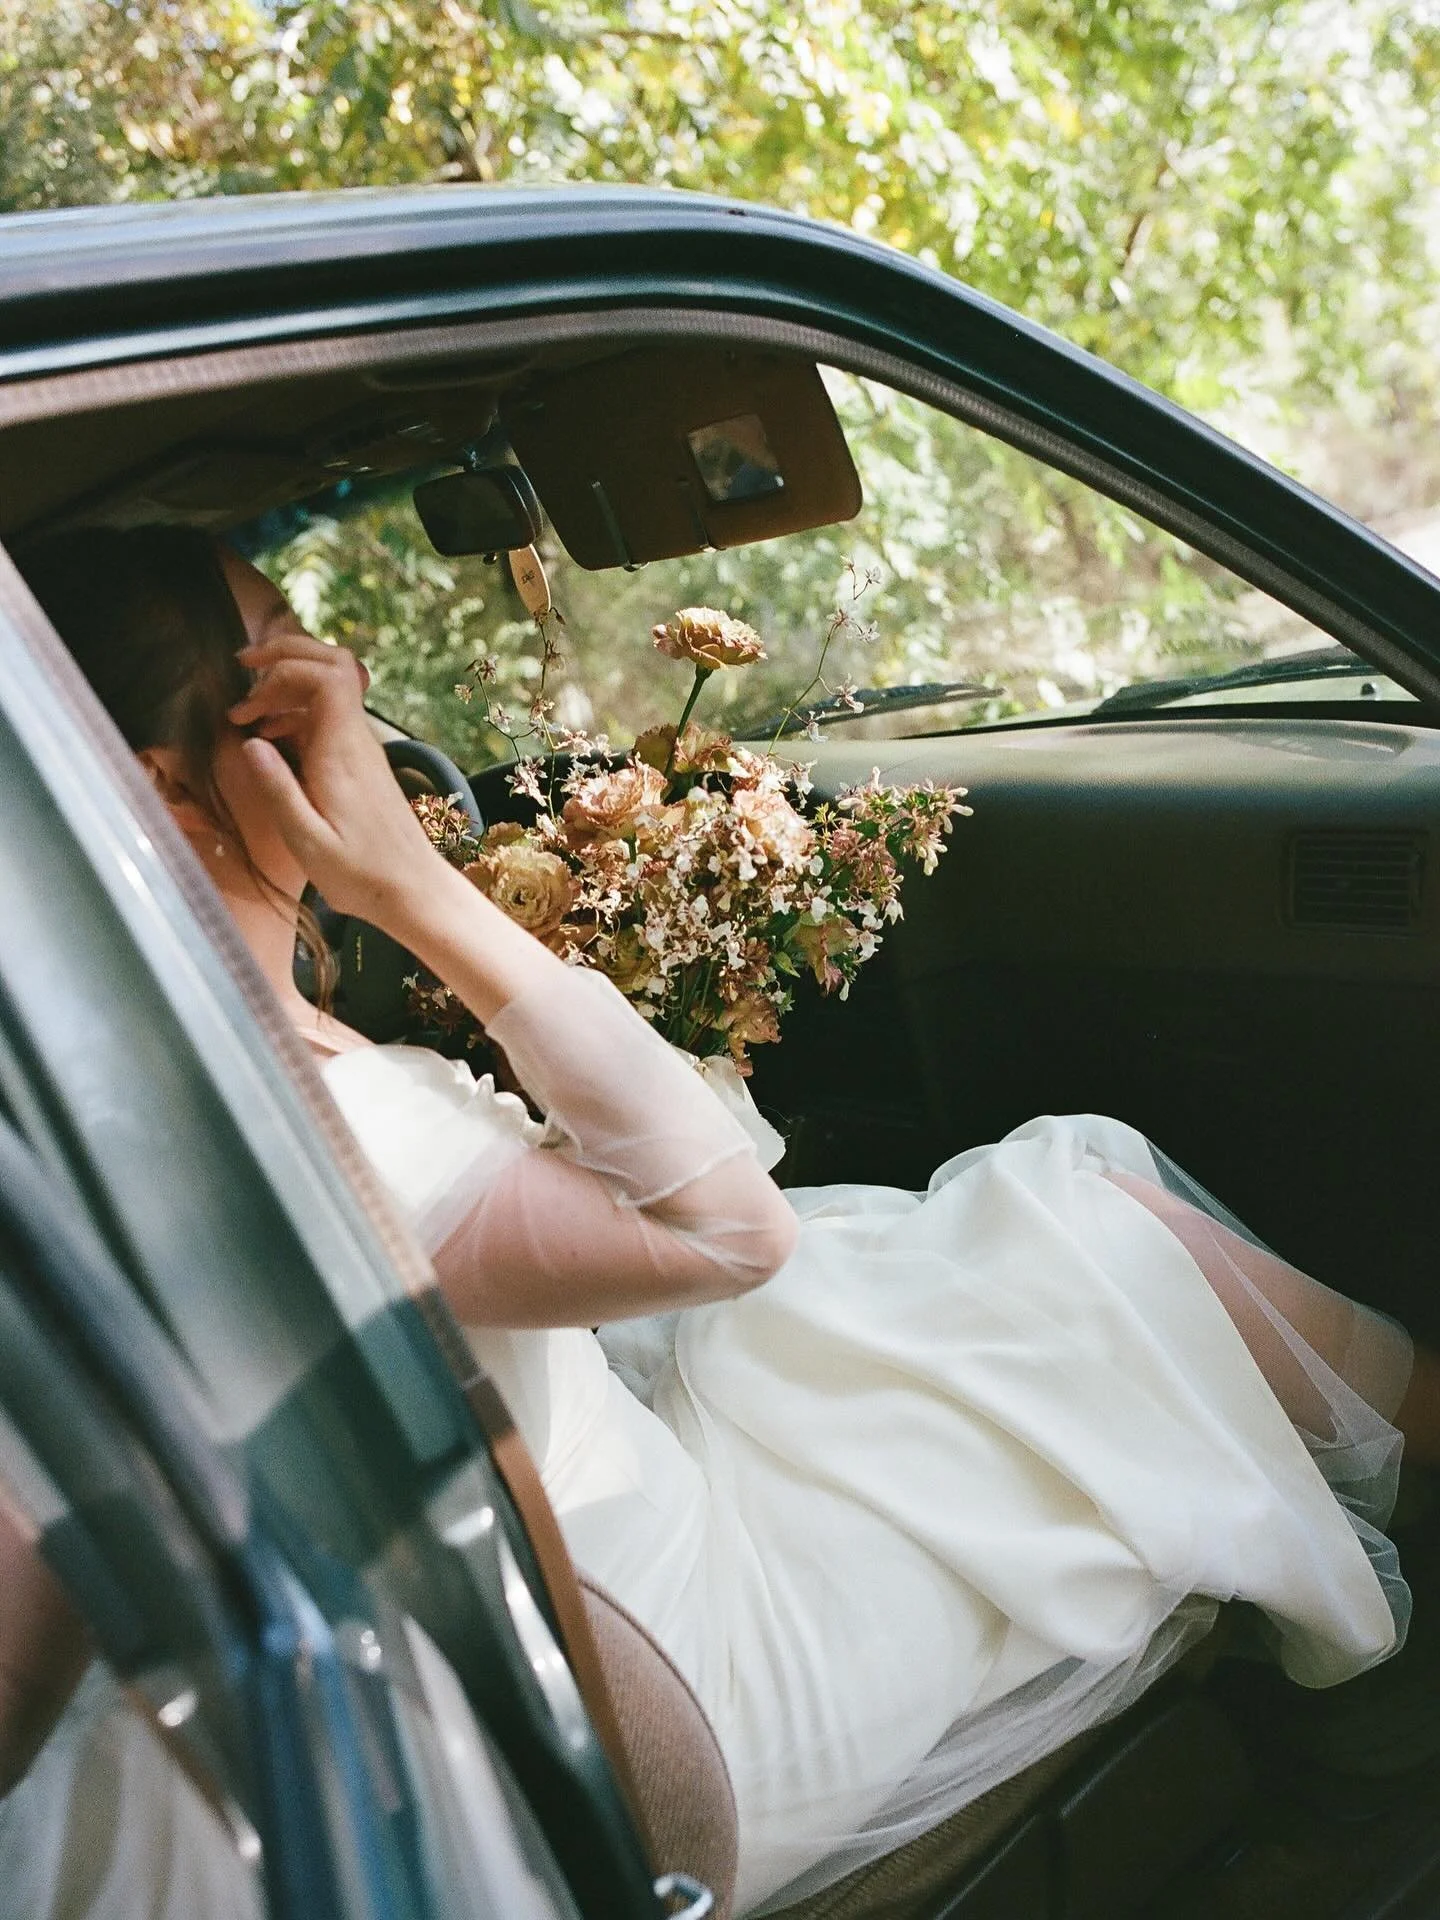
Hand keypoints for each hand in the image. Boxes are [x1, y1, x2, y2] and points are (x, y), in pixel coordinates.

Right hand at [227, 632, 443, 930]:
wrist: (412, 889)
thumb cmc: (359, 874)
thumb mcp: (307, 841)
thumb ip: (278, 790)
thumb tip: (248, 742)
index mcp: (342, 751)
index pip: (326, 675)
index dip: (284, 668)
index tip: (246, 699)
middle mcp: (356, 739)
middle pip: (333, 663)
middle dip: (286, 654)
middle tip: (244, 669)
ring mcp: (361, 747)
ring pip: (330, 686)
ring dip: (287, 686)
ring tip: (247, 717)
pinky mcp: (360, 760)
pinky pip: (329, 716)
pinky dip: (296, 713)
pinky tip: (271, 740)